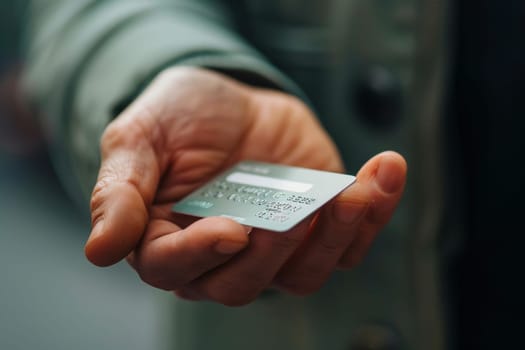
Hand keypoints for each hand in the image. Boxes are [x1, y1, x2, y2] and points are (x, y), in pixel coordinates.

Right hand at [85, 67, 405, 304]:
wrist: (230, 102)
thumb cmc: (176, 119)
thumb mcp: (138, 140)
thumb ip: (119, 191)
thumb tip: (100, 250)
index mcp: (169, 241)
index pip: (176, 268)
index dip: (203, 255)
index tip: (233, 229)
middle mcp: (223, 256)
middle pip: (245, 284)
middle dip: (274, 254)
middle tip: (295, 215)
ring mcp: (275, 247)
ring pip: (304, 274)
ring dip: (334, 237)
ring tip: (355, 192)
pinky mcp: (317, 229)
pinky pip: (349, 242)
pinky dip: (373, 212)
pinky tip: (384, 172)